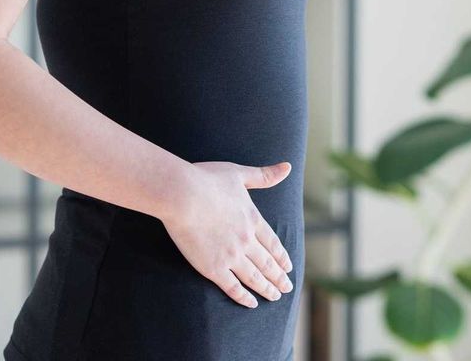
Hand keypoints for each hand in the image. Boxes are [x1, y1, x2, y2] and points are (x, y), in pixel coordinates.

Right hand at [160, 160, 295, 307]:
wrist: (182, 195)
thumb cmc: (207, 179)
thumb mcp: (239, 173)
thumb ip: (264, 175)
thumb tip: (287, 167)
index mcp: (253, 219)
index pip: (273, 243)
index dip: (281, 257)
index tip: (288, 267)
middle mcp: (246, 240)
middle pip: (267, 263)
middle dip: (278, 277)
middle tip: (287, 288)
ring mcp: (231, 256)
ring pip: (254, 277)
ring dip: (267, 288)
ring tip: (276, 297)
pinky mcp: (213, 268)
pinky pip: (233, 287)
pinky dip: (244, 297)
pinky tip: (251, 303)